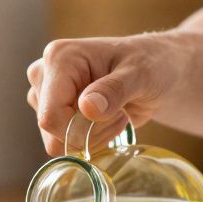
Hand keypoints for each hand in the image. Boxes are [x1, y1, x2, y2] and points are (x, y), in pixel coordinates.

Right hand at [26, 35, 185, 155]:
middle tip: (120, 114)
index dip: (82, 129)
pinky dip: (88, 140)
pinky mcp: (53, 111)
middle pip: (52, 130)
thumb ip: (115, 89)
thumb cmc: (152, 64)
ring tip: (115, 114)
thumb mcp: (142, 74)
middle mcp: (44, 75)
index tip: (118, 116)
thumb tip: (86, 108)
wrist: (158, 71)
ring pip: (56, 141)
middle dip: (89, 133)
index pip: (51, 116)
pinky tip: (106, 121)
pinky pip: (62, 143)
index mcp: (59, 58)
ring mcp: (45, 94)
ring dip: (91, 137)